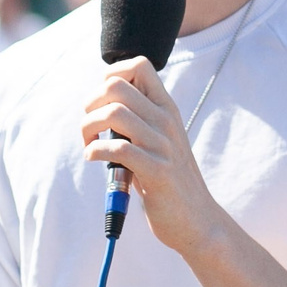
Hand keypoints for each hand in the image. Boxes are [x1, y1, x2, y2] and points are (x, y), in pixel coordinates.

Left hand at [80, 55, 220, 255]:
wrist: (197, 220)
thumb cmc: (168, 180)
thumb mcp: (158, 141)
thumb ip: (139, 120)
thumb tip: (102, 104)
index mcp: (166, 109)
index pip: (139, 65)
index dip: (111, 75)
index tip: (102, 102)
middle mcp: (166, 121)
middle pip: (117, 86)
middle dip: (91, 103)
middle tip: (90, 127)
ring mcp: (163, 145)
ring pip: (114, 113)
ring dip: (88, 128)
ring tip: (89, 144)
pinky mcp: (157, 171)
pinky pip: (118, 149)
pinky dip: (95, 151)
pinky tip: (93, 158)